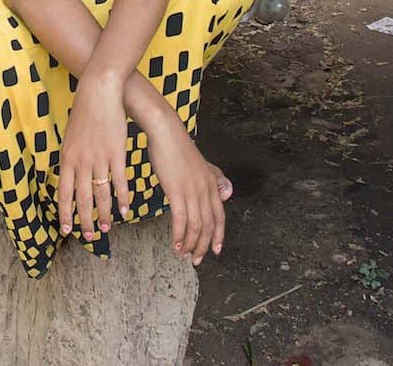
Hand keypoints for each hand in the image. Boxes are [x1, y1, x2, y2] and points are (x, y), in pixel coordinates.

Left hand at [57, 72, 132, 240]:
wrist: (98, 94)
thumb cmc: (84, 114)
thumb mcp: (70, 138)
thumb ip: (70, 158)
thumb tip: (67, 173)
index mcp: (67, 159)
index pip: (64, 193)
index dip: (65, 212)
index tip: (66, 229)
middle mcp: (81, 162)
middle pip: (82, 198)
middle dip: (83, 220)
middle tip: (86, 236)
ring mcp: (99, 159)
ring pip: (101, 194)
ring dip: (103, 214)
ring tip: (104, 229)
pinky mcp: (117, 154)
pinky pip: (119, 182)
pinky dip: (122, 199)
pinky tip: (124, 211)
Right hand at [144, 117, 232, 264]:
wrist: (166, 132)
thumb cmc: (178, 147)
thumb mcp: (200, 165)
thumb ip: (214, 180)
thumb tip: (227, 194)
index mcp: (211, 184)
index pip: (219, 216)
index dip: (218, 236)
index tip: (214, 251)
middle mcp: (205, 190)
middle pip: (208, 225)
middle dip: (203, 246)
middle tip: (196, 260)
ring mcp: (192, 191)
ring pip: (195, 226)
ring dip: (190, 244)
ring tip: (183, 254)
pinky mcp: (177, 191)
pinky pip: (180, 220)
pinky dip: (178, 235)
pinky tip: (174, 244)